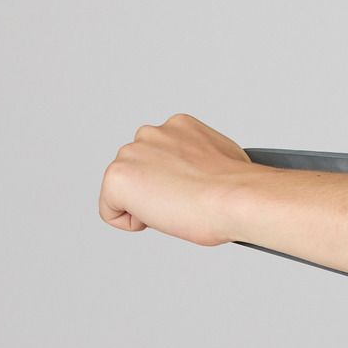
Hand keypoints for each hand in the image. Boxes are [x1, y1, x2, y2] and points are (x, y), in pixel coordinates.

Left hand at [99, 113, 257, 245]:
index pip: (158, 156)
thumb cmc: (235, 188)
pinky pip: (111, 212)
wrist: (235, 199)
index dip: (175, 179)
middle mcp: (151, 133)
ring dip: (144, 202)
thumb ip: (198, 157)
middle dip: (155, 188)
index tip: (192, 186)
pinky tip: (160, 215)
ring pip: (123, 190)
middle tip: (184, 199)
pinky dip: (132, 222)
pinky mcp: (116, 177)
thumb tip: (197, 174)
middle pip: (138, 171)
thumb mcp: (222, 157)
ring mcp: (131, 153)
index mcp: (178, 126)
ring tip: (176, 205)